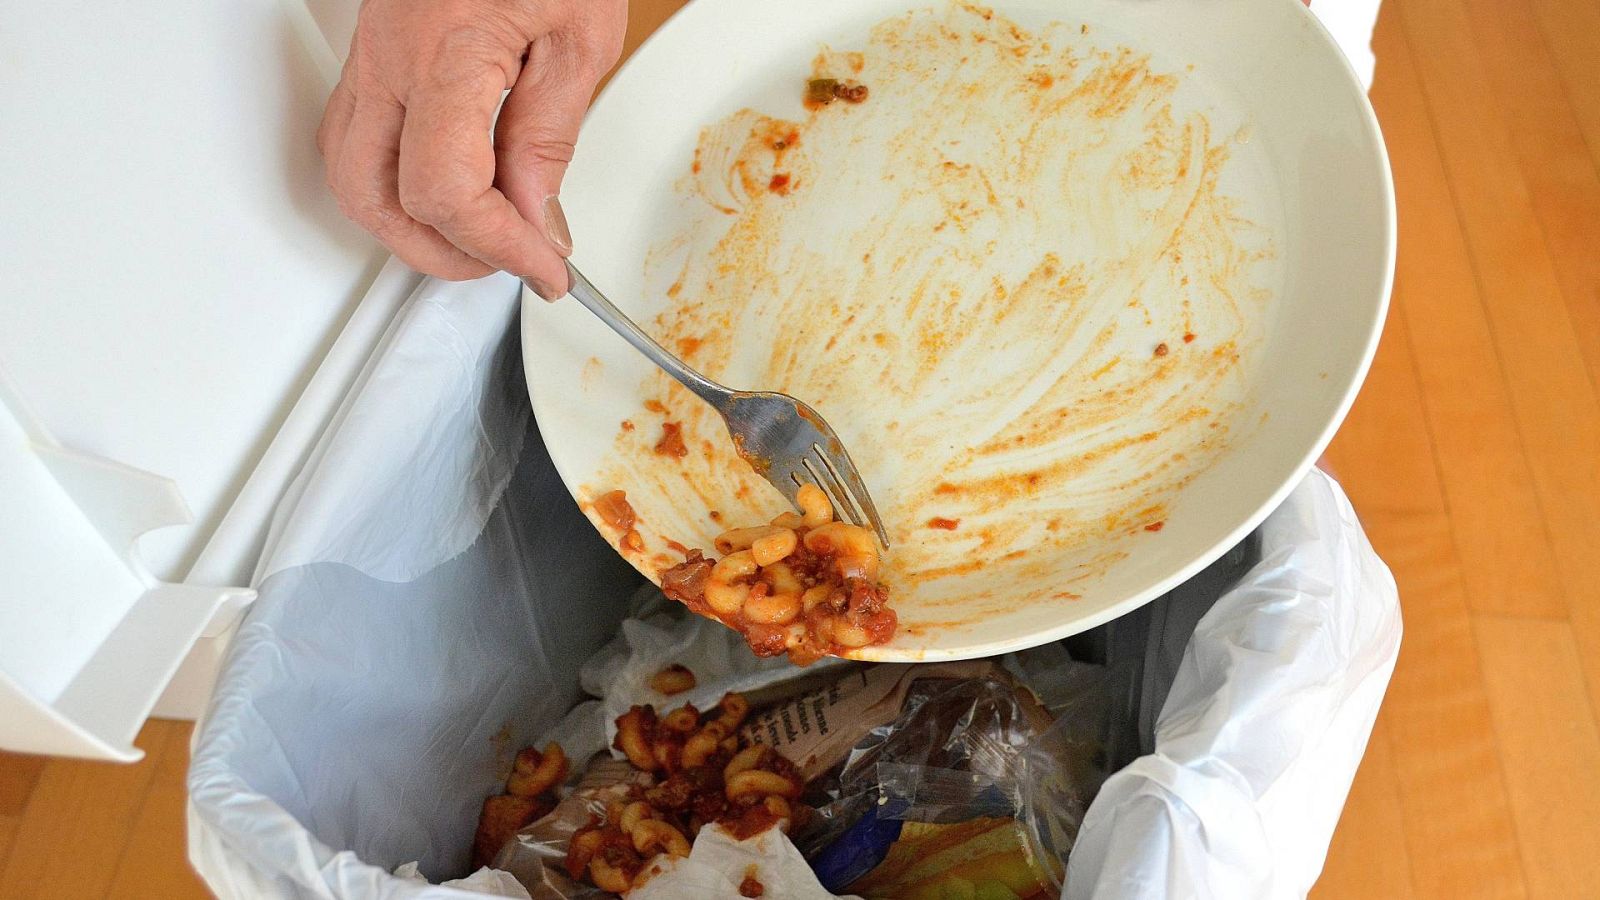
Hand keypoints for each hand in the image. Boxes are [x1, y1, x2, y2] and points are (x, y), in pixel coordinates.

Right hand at [317, 0, 626, 295]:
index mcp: (444, 54)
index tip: (547, 267)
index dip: (501, 249)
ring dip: (409, 231)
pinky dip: (391, 189)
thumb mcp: (579, 35)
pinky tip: (440, 196)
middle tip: (513, 260)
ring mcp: (368, 59)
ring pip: (350, 179)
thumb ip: (550, 133)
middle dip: (448, 255)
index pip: (449, 193)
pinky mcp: (369, 55)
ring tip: (477, 242)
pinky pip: (353, 141)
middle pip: (378, 202)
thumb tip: (535, 215)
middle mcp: (388, 62)